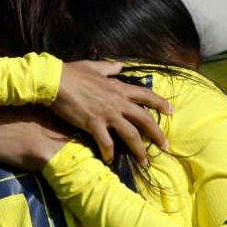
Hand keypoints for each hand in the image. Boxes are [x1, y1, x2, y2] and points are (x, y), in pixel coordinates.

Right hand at [52, 60, 171, 163]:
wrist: (54, 80)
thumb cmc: (72, 72)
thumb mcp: (94, 66)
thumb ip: (109, 68)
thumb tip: (120, 65)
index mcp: (119, 87)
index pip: (146, 95)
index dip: (160, 103)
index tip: (171, 112)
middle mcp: (117, 102)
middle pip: (145, 120)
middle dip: (158, 134)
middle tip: (166, 147)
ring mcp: (107, 114)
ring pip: (131, 134)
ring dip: (139, 150)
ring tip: (145, 161)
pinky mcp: (93, 123)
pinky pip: (106, 142)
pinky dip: (109, 152)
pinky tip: (109, 160)